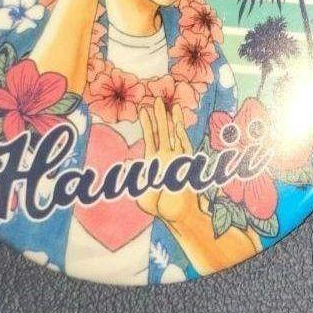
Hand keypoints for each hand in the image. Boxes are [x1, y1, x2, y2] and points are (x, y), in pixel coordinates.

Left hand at [136, 96, 200, 224]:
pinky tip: (177, 123)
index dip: (147, 123)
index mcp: (155, 161)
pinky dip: (180, 133)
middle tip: (156, 99)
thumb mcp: (141, 190)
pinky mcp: (185, 164)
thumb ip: (135, 176)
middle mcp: (167, 156)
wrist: (176, 214)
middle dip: (159, 115)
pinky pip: (183, 145)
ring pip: (173, 134)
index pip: (151, 137)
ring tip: (168, 105)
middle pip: (163, 131)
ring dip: (169, 120)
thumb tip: (127, 163)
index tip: (143, 109)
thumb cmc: (159, 206)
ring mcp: (176, 159)